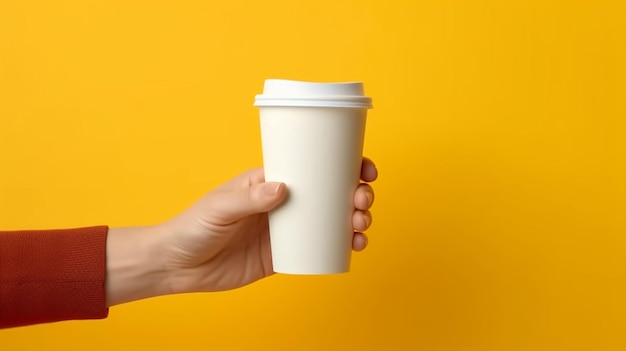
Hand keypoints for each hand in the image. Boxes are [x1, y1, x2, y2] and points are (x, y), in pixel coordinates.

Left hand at [105, 158, 376, 305]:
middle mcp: (284, 203)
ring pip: (331, 221)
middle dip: (356, 193)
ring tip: (361, 226)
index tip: (364, 168)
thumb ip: (249, 199)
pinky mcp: (284, 256)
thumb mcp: (220, 207)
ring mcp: (286, 229)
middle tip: (362, 201)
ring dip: (354, 220)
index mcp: (270, 181)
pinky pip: (319, 249)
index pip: (313, 166)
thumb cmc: (194, 226)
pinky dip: (342, 247)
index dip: (344, 164)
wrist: (178, 265)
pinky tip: (355, 247)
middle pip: (330, 193)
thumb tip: (283, 188)